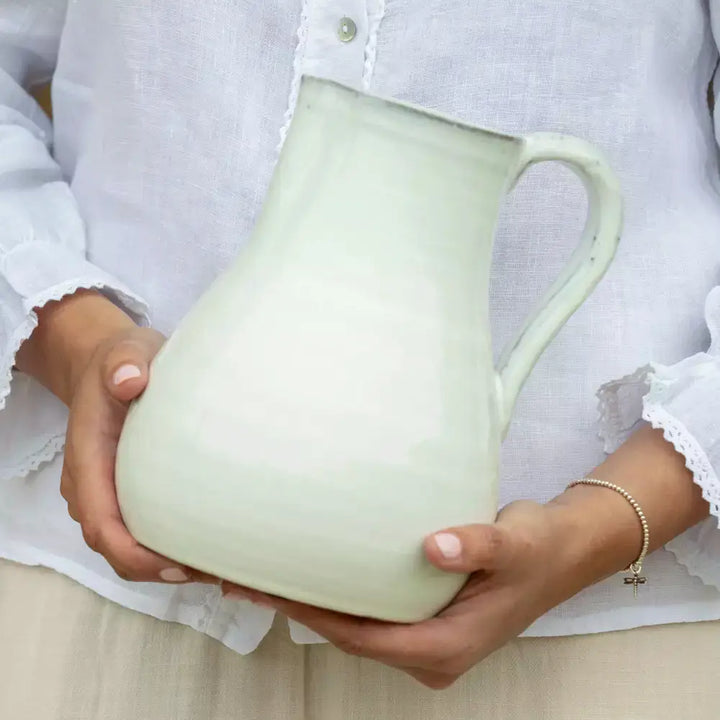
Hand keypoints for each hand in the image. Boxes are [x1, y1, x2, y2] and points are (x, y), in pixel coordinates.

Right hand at [18, 290, 214, 583]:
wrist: (112, 365)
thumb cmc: (122, 361)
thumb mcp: (125, 351)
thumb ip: (124, 363)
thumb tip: (129, 381)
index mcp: (88, 458)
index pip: (101, 523)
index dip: (134, 554)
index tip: (176, 564)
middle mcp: (92, 484)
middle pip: (114, 546)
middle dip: (156, 569)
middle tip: (212, 571)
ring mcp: (107, 490)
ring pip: (127, 544)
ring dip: (165, 563)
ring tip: (217, 565)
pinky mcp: (125, 490)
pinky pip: (139, 528)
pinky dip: (168, 544)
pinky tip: (208, 542)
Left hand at [223, 426, 708, 688]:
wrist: (563, 553)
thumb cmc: (538, 552)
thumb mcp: (513, 545)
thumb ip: (476, 545)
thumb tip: (435, 547)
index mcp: (445, 648)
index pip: (361, 634)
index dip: (312, 612)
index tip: (269, 587)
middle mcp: (429, 651)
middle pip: (350, 633)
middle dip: (300, 607)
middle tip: (248, 576)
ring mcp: (426, 636)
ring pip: (357, 624)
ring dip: (314, 599)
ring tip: (267, 572)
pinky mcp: (424, 617)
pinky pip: (372, 610)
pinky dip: (339, 592)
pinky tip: (316, 567)